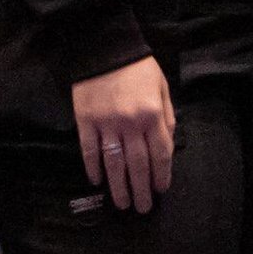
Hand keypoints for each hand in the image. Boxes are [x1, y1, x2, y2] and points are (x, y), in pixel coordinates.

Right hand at [71, 57, 174, 212]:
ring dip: (119, 187)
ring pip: (114, 163)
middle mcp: (131, 123)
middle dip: (141, 190)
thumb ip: (167, 115)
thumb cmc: (137, 66)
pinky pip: (89, 150)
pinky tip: (97, 181)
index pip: (160, 154)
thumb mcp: (162, 86)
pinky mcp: (85, 121)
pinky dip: (93, 168)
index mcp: (152, 114)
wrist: (104, 45)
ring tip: (122, 204)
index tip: (160, 190)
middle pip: (138, 165)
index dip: (161, 175)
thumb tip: (167, 144)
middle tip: (142, 208)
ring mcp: (106, 123)